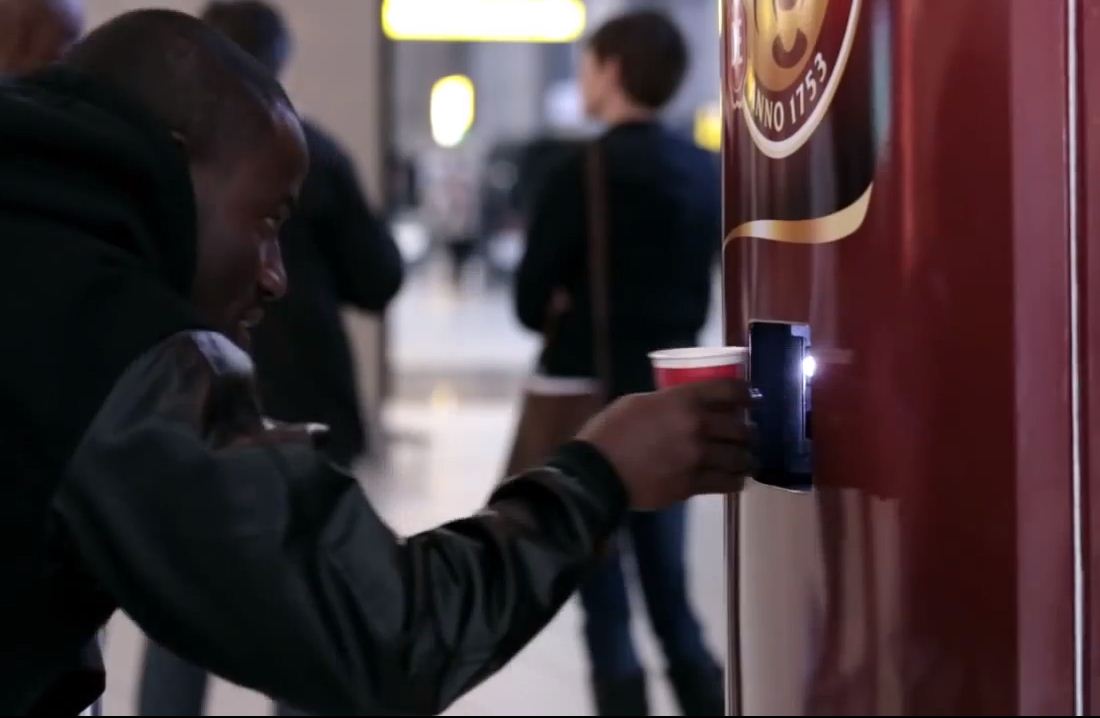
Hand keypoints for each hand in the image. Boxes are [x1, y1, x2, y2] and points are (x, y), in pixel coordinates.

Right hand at [576, 379, 755, 509]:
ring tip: (747, 458)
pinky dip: (735, 480)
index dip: (746, 393)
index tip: (751, 398)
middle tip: (748, 433)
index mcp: (682, 400)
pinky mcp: (691, 485)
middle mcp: (697, 427)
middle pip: (740, 427)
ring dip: (746, 457)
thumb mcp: (638, 402)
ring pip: (739, 457)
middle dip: (748, 431)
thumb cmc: (610, 431)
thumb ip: (669, 402)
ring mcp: (696, 458)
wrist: (596, 472)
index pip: (729, 390)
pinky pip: (726, 483)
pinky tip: (736, 478)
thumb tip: (686, 406)